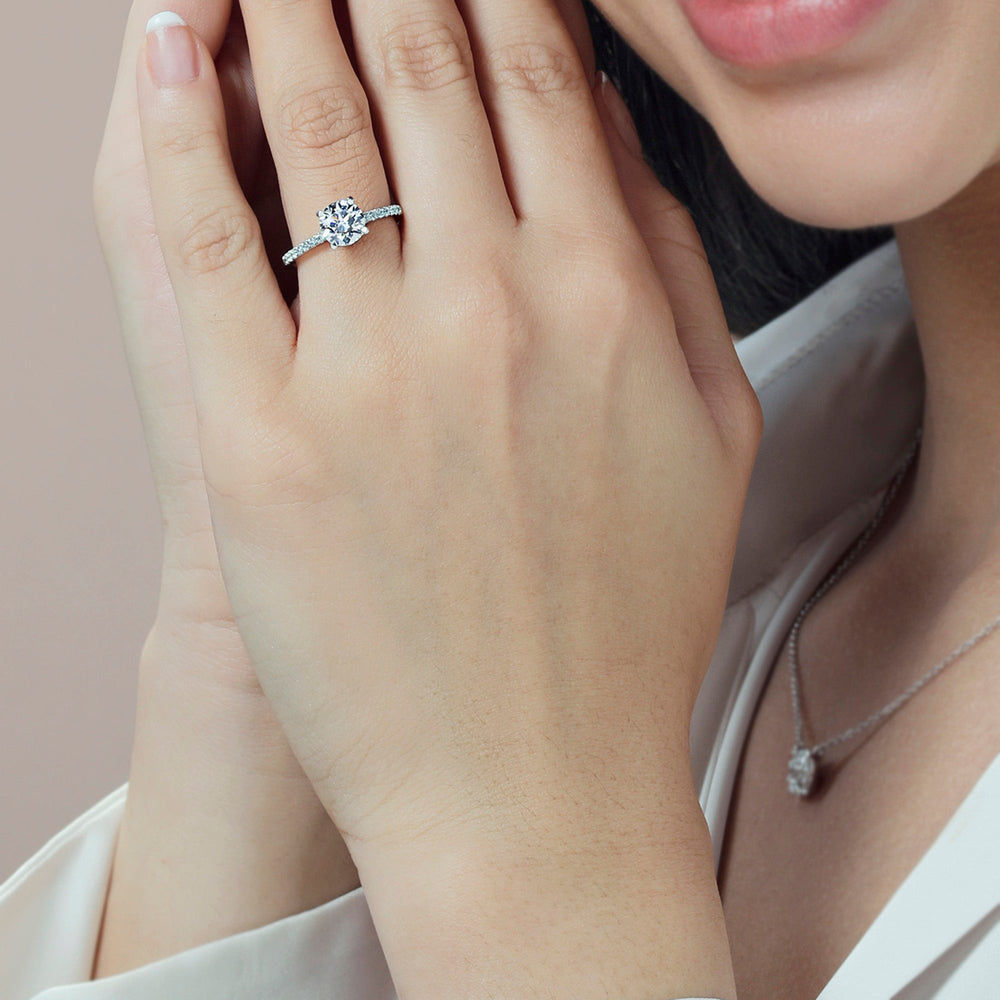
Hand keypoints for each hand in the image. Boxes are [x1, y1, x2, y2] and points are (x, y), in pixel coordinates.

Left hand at [134, 0, 758, 994]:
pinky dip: (175, 123)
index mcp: (606, 298)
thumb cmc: (623, 621)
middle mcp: (494, 307)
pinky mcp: (261, 438)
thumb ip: (669, 267)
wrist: (531, 783)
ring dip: (282, 6)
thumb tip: (607, 137)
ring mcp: (371, 368)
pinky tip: (170, 42)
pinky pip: (205, 234)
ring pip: (309, 121)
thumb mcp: (708, 431)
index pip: (539, 72)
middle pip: (421, 66)